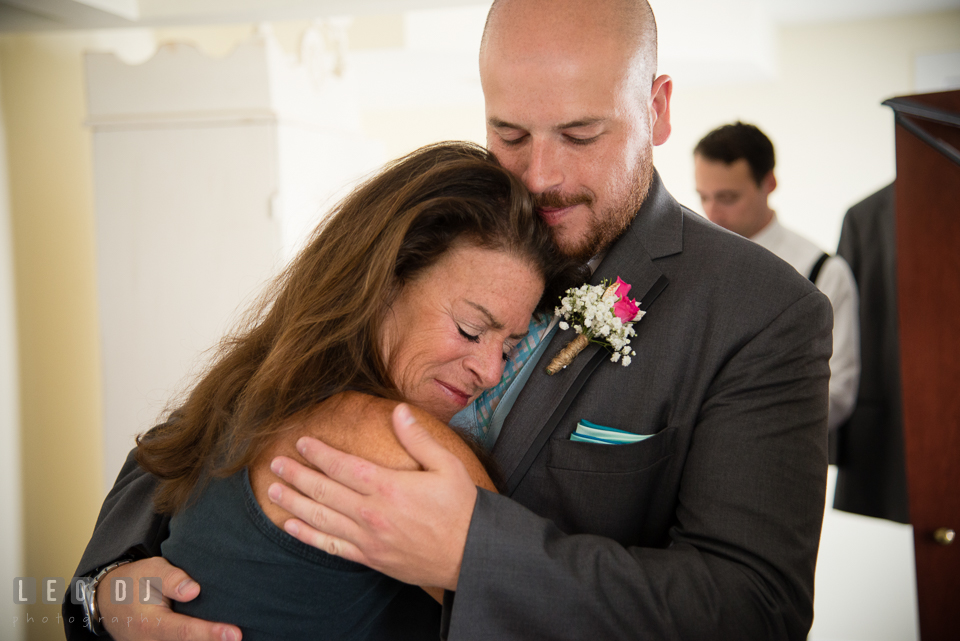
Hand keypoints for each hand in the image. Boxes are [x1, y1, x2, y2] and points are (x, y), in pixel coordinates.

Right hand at [99, 556, 240, 640]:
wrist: (110, 603)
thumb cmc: (136, 582)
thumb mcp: (150, 571)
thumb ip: (171, 579)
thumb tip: (194, 591)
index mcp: (150, 624)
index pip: (185, 632)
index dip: (211, 634)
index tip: (236, 633)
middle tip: (241, 636)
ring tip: (232, 636)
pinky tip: (220, 637)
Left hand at [268, 403, 477, 589]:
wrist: (470, 555)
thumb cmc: (461, 508)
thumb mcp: (447, 466)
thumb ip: (419, 439)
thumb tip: (399, 410)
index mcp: (389, 486)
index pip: (343, 466)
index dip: (319, 453)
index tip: (302, 442)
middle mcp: (372, 512)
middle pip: (325, 491)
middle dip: (297, 475)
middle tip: (276, 464)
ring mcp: (369, 537)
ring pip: (321, 519)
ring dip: (294, 503)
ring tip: (273, 490)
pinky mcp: (370, 557)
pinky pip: (331, 547)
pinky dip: (308, 536)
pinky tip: (292, 526)